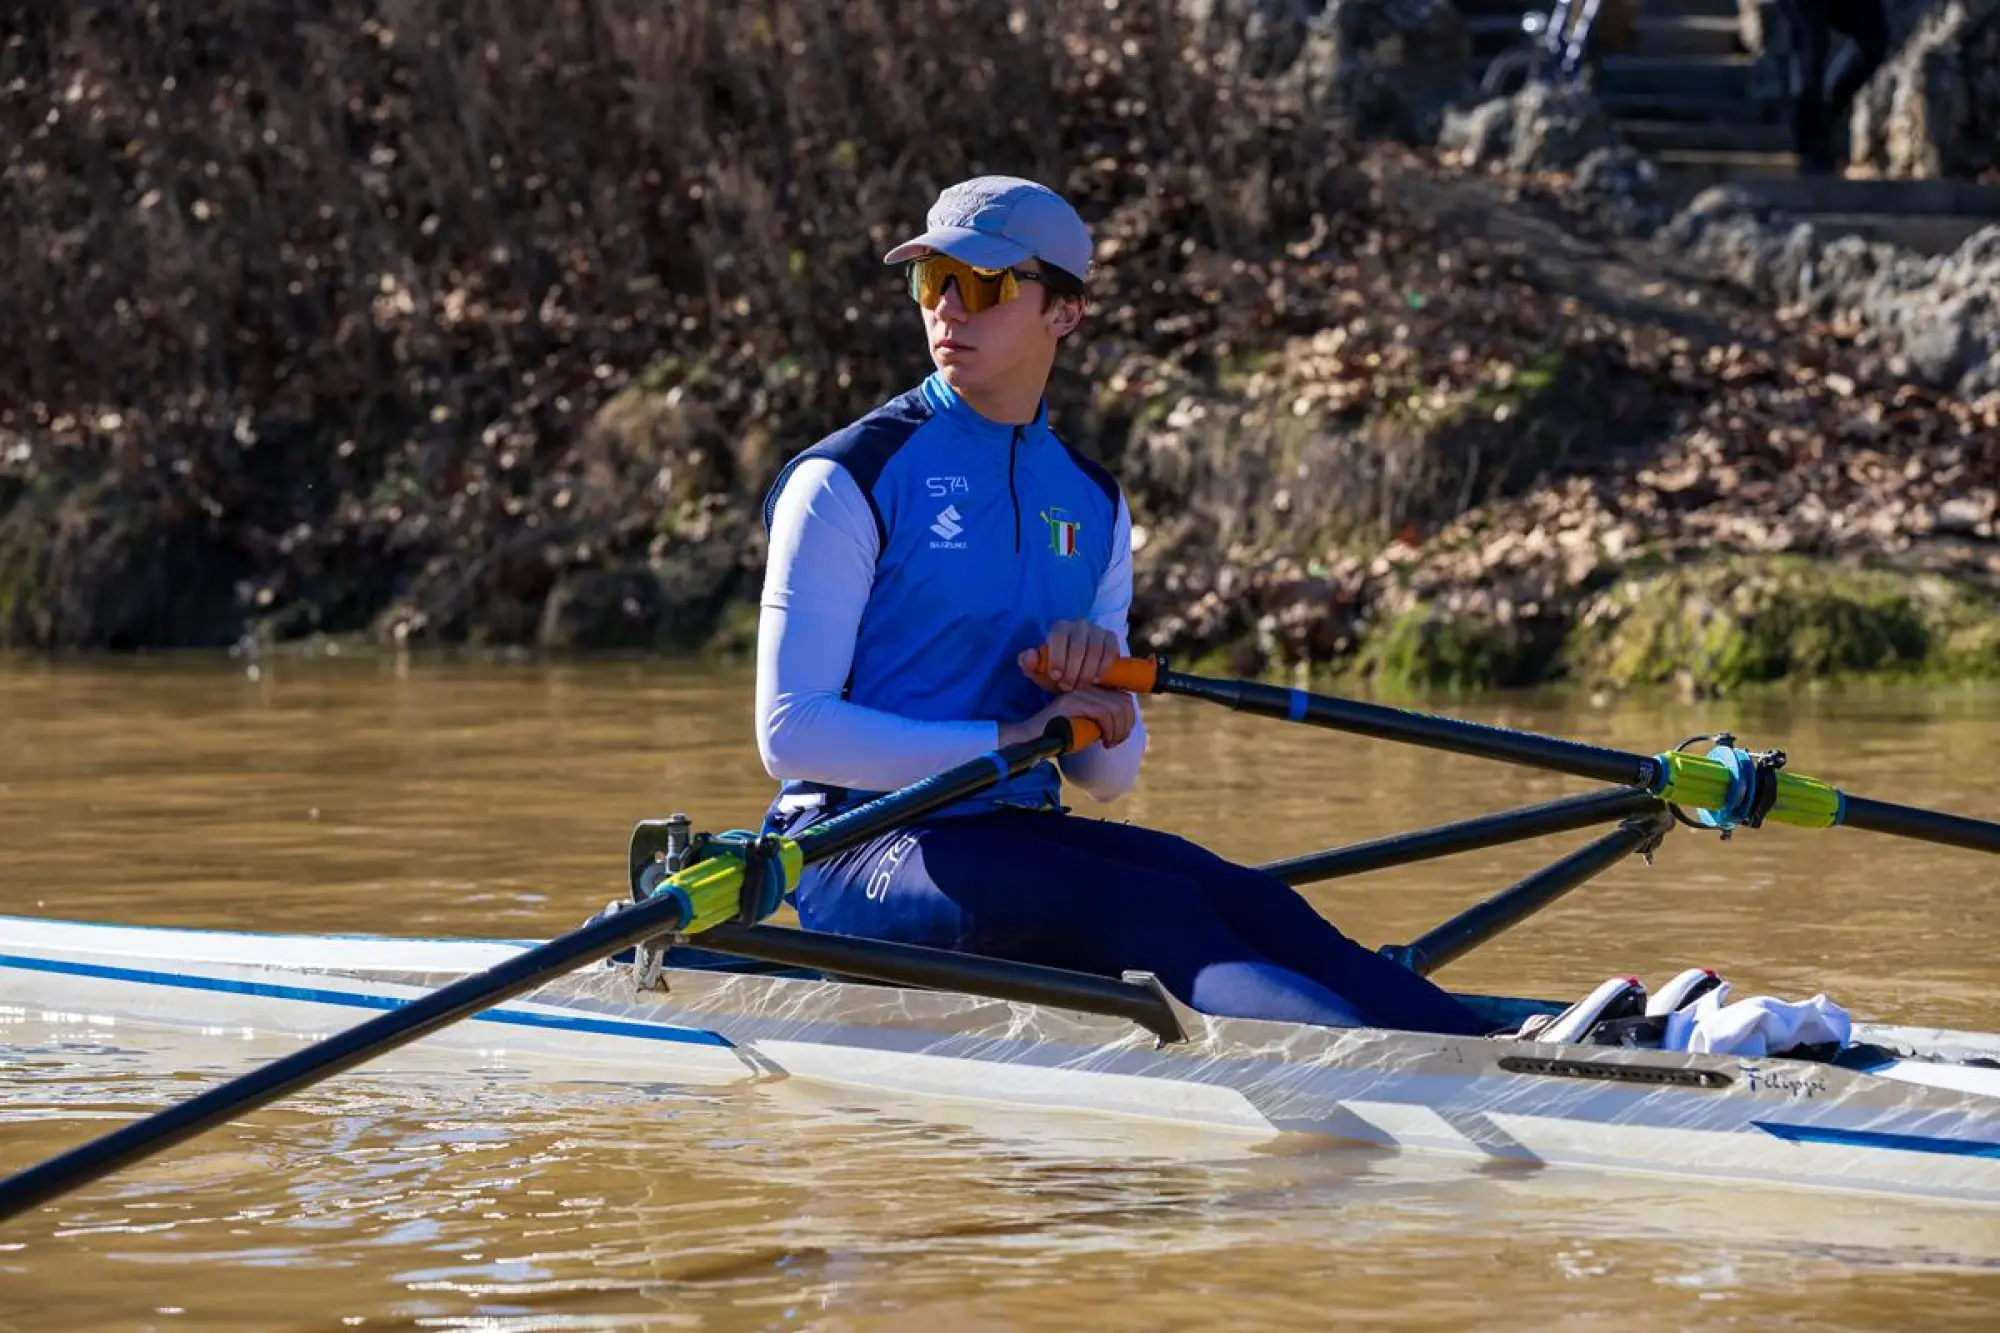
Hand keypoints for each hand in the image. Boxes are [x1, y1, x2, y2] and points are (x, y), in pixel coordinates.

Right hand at [997, 687, 1135, 749]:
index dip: (1129, 718)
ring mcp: (1078, 692)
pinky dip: (1109, 730)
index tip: (1120, 735)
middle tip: (1115, 741)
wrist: (1030, 737)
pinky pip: (1103, 713)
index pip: (1124, 697)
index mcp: (1091, 688)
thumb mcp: (1086, 722)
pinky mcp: (1072, 702)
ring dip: (1118, 731)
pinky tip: (1103, 741)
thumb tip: (1126, 723)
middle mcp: (1086, 686)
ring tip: (1109, 743)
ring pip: (1115, 709)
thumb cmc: (1058, 733)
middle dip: (1125, 726)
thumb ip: (1102, 718)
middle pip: (1124, 702)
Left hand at [1017, 620, 1120, 691]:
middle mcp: (1079, 625)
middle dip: (1072, 671)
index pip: (1058, 637)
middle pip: (1078, 647)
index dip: (1057, 658)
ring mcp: (1097, 630)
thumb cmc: (1058, 669)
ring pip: (1095, 650)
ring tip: (1081, 686)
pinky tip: (1096, 680)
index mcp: (1060, 628)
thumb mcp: (1039, 670)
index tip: (1056, 676)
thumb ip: (1028, 663)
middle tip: (1068, 687)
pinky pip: (1110, 650)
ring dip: (1087, 672)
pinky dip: (1103, 667)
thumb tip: (1030, 655)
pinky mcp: (1111, 638)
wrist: (1081, 672)